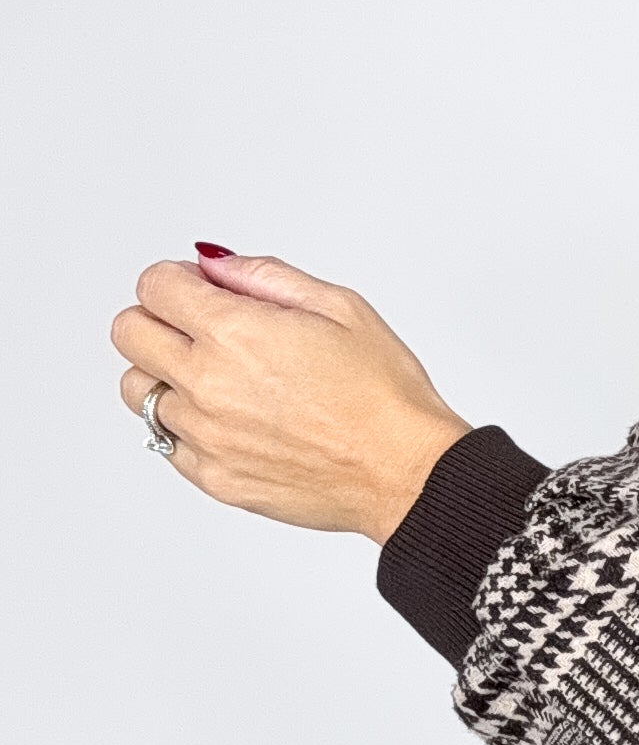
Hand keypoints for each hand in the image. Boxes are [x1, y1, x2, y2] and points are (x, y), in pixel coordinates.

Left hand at [112, 252, 472, 543]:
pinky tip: (232, 417)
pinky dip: (187, 423)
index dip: (177, 279)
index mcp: (235, 333)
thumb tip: (215, 266)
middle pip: (128, 334)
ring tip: (219, 377)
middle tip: (199, 326)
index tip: (198, 287)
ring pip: (139, 390)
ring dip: (166, 374)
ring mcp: (204, 436)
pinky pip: (166, 440)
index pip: (154, 287)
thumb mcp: (340, 306)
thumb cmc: (384, 393)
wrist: (403, 470)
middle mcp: (207, 384)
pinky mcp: (212, 477)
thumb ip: (265, 277)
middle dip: (158, 318)